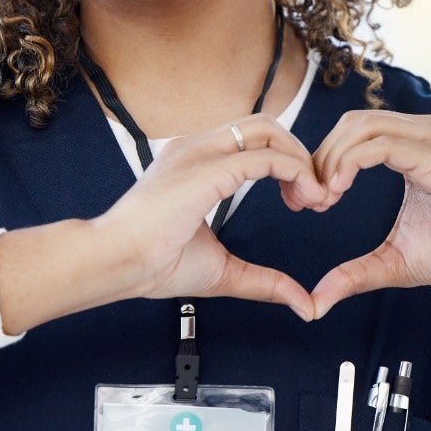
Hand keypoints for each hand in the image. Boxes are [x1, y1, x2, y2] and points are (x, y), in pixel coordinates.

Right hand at [93, 113, 328, 319]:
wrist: (117, 262)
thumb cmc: (153, 264)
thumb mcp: (223, 271)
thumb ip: (264, 281)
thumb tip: (304, 305)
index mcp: (195, 162)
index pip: (252, 140)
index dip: (285, 163)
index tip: (298, 200)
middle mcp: (198, 147)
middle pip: (265, 125)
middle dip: (299, 154)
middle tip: (313, 196)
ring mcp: (201, 152)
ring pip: (268, 129)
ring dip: (300, 159)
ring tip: (312, 196)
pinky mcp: (209, 168)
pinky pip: (265, 156)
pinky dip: (294, 171)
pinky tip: (304, 197)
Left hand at [307, 111, 430, 317]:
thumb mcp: (397, 263)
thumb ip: (356, 273)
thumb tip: (316, 302)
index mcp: (413, 147)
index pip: (352, 134)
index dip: (320, 162)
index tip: (306, 202)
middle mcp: (423, 133)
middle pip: (351, 124)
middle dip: (318, 159)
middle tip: (306, 202)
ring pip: (362, 127)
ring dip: (331, 161)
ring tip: (323, 199)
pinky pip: (382, 144)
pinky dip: (350, 163)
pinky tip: (339, 190)